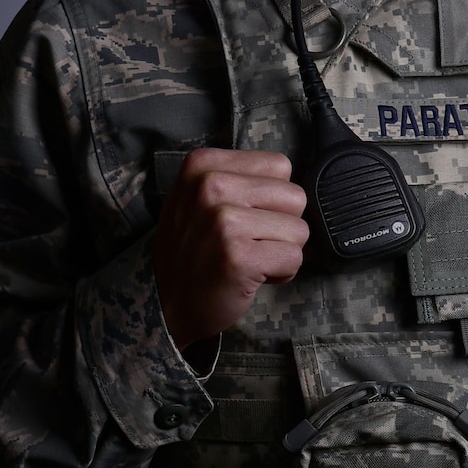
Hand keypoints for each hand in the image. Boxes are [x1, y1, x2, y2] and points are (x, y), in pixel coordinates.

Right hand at [152, 148, 308, 351]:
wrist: (168, 302)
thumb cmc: (194, 248)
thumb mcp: (197, 196)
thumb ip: (238, 177)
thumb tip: (287, 177)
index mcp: (203, 165)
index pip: (279, 166)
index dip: (271, 197)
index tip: (244, 217)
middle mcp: (211, 186)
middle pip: (294, 197)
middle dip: (281, 225)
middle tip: (248, 242)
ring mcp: (224, 222)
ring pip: (299, 230)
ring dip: (281, 251)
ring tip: (249, 258)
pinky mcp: (238, 257)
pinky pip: (294, 258)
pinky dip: (281, 273)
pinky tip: (251, 276)